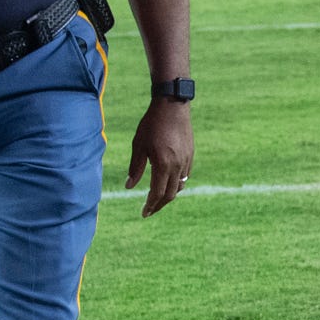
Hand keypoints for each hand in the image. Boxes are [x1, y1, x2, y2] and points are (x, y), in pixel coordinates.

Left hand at [126, 99, 194, 215]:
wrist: (172, 106)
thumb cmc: (151, 124)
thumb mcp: (138, 145)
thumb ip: (135, 168)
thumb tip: (128, 186)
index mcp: (162, 164)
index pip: (157, 193)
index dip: (150, 205)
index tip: (144, 213)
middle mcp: (176, 166)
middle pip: (170, 194)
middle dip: (159, 205)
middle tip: (149, 210)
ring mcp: (186, 161)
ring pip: (179, 186)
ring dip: (169, 195)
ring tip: (158, 198)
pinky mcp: (190, 155)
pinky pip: (185, 176)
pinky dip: (177, 184)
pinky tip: (169, 183)